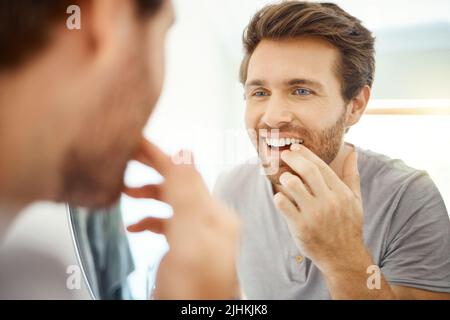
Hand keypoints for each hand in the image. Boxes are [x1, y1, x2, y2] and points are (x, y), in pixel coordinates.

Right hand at [125, 138, 240, 298]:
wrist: (195, 318)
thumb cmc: (197, 289)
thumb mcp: (190, 239)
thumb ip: (186, 197)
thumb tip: (183, 154)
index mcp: (215, 214)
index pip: (184, 173)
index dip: (157, 155)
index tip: (135, 141)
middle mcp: (209, 221)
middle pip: (177, 184)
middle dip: (149, 170)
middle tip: (124, 158)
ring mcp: (197, 235)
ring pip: (169, 202)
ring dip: (147, 194)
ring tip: (124, 190)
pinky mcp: (184, 249)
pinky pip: (165, 224)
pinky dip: (148, 219)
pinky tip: (134, 225)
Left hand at [274, 143, 364, 273]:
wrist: (343, 257)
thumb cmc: (348, 226)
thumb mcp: (355, 200)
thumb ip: (352, 176)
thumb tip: (353, 152)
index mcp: (341, 193)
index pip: (321, 166)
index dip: (305, 154)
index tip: (295, 148)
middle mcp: (328, 202)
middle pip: (307, 171)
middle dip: (292, 159)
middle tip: (284, 155)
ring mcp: (314, 214)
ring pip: (293, 185)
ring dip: (284, 178)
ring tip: (284, 179)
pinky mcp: (300, 227)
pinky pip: (283, 204)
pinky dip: (278, 197)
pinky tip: (281, 198)